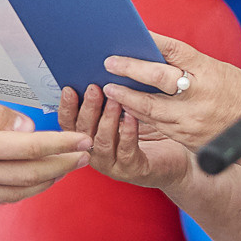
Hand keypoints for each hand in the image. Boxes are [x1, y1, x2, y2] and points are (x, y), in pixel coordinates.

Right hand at [0, 79, 88, 208]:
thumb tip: (26, 127)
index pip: (28, 148)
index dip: (60, 145)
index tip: (83, 140)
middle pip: (28, 176)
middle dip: (61, 166)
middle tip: (85, 156)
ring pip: (14, 194)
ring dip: (44, 182)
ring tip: (64, 169)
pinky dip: (17, 192)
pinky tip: (28, 181)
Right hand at [59, 83, 192, 188]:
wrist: (174, 157)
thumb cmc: (147, 132)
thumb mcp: (122, 113)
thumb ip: (108, 98)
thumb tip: (102, 71)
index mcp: (87, 139)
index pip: (68, 124)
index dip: (66, 107)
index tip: (70, 89)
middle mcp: (95, 153)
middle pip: (82, 132)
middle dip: (87, 109)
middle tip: (94, 89)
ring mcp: (112, 164)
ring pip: (102, 142)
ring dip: (107, 119)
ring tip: (114, 100)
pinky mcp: (132, 170)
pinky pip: (126, 150)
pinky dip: (128, 132)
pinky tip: (131, 117)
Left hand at [97, 35, 240, 150]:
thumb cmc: (237, 93)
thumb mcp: (217, 70)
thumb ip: (187, 64)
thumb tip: (151, 52)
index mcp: (208, 71)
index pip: (175, 50)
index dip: (150, 42)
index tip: (130, 36)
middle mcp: (199, 94)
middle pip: (157, 79)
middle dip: (130, 71)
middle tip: (109, 64)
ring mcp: (192, 119)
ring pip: (150, 108)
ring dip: (126, 98)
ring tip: (110, 90)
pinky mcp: (186, 137)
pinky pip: (157, 125)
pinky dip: (138, 116)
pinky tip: (126, 110)